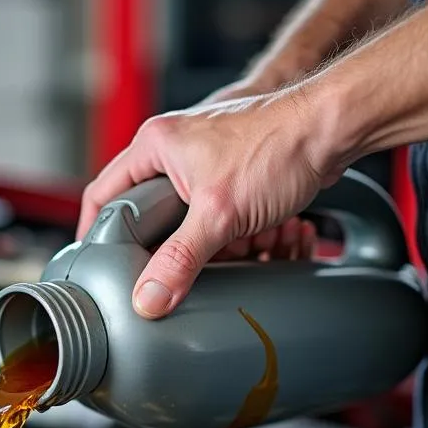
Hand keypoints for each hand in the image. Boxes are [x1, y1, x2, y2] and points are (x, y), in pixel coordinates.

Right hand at [75, 88, 339, 318]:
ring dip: (204, 241)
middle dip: (164, 245)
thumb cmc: (279, 146)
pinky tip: (247, 238)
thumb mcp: (219, 214)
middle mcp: (173, 148)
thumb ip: (179, 261)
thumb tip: (148, 299)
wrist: (335, 127)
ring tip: (226, 246)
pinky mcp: (230, 174)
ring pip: (183, 218)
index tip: (94, 265)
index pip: (102, 193)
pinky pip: (213, 216)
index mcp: (154, 146)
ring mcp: (202, 160)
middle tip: (166, 269)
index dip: (93, 232)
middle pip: (144, 212)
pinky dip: (228, 233)